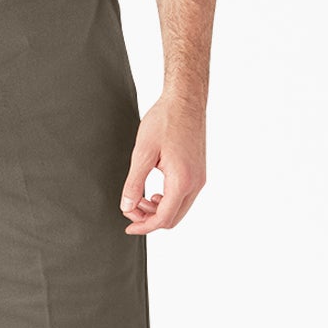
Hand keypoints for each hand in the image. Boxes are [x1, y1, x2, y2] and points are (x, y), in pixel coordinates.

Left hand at [121, 95, 205, 233]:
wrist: (185, 101)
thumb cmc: (165, 121)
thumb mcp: (142, 153)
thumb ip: (134, 183)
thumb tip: (127, 207)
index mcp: (182, 181)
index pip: (163, 218)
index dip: (144, 226)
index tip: (129, 226)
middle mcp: (195, 183)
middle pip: (173, 218)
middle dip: (150, 219)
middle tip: (131, 210)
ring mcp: (200, 178)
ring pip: (179, 209)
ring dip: (158, 210)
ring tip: (139, 199)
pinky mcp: (199, 172)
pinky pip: (184, 197)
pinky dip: (168, 200)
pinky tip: (154, 192)